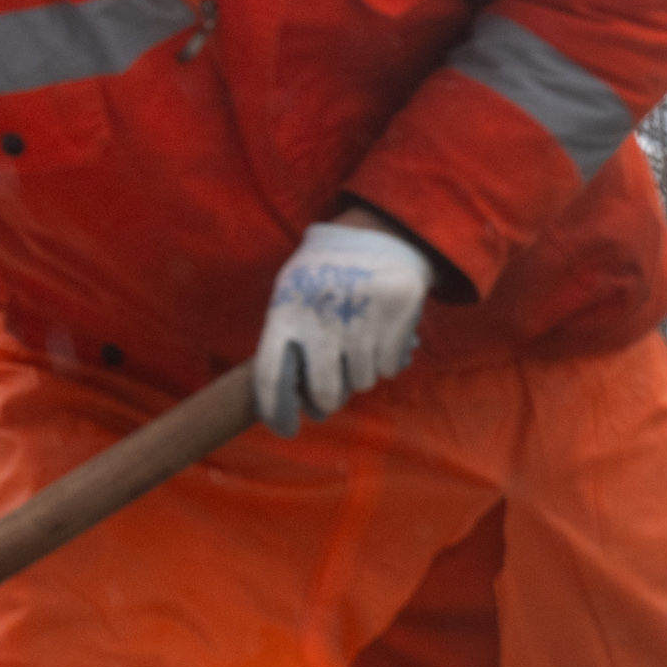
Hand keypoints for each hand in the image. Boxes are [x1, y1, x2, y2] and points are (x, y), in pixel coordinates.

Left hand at [255, 217, 428, 435]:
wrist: (379, 236)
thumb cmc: (325, 275)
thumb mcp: (292, 295)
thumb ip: (290, 346)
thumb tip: (304, 406)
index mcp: (286, 312)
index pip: (271, 375)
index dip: (276, 410)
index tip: (286, 430)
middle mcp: (321, 318)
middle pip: (324, 391)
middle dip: (327, 400)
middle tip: (330, 395)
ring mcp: (361, 319)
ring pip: (362, 382)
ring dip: (359, 374)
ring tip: (357, 344)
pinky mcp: (396, 318)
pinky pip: (389, 368)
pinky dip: (385, 361)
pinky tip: (379, 335)